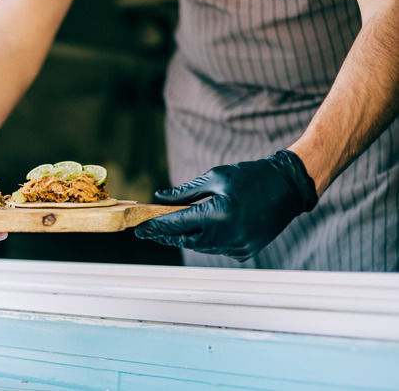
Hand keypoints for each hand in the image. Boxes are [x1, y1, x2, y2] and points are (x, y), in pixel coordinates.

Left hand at [134, 150, 317, 260]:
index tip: (140, 230)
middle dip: (166, 236)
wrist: (287, 187)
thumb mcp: (215, 178)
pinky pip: (217, 248)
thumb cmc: (250, 176)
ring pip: (201, 247)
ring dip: (186, 238)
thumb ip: (185, 191)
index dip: (156, 228)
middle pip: (186, 240)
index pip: (178, 224)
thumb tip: (160, 197)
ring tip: (170, 230)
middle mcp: (228, 233)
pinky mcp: (246, 251)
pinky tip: (199, 232)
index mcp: (219, 212)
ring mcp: (239, 245)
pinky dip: (206, 241)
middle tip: (149, 233)